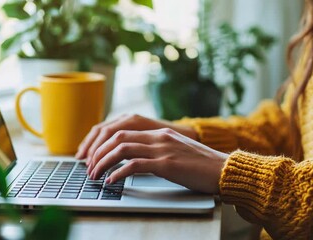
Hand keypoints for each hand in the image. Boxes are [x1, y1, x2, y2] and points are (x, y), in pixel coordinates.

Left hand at [87, 128, 227, 193]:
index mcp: (159, 133)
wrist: (224, 169)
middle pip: (117, 137)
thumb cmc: (200, 165)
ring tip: (95, 175)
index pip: (121, 131)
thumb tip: (133, 159)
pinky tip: (111, 181)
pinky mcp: (167, 164)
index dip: (102, 143)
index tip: (93, 156)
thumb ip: (156, 149)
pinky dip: (119, 172)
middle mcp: (158, 137)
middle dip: (98, 152)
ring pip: (122, 149)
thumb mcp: (175, 150)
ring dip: (103, 162)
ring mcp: (163, 149)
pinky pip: (135, 165)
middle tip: (89, 167)